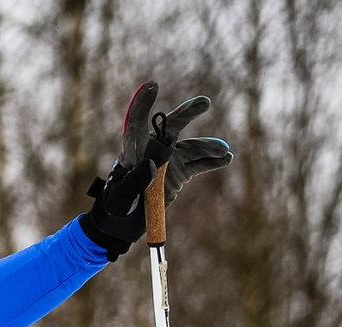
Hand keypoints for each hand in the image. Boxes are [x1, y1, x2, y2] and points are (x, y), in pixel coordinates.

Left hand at [78, 83, 229, 257]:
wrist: (123, 225)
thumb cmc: (115, 207)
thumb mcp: (120, 198)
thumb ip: (133, 182)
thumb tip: (152, 165)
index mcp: (133, 151)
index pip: (137, 123)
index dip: (143, 104)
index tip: (152, 86)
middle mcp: (153, 150)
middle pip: (171, 127)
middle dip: (188, 113)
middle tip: (204, 103)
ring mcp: (169, 160)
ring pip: (191, 147)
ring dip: (208, 147)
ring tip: (223, 152)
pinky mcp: (180, 173)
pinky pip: (199, 164)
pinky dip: (213, 161)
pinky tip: (226, 159)